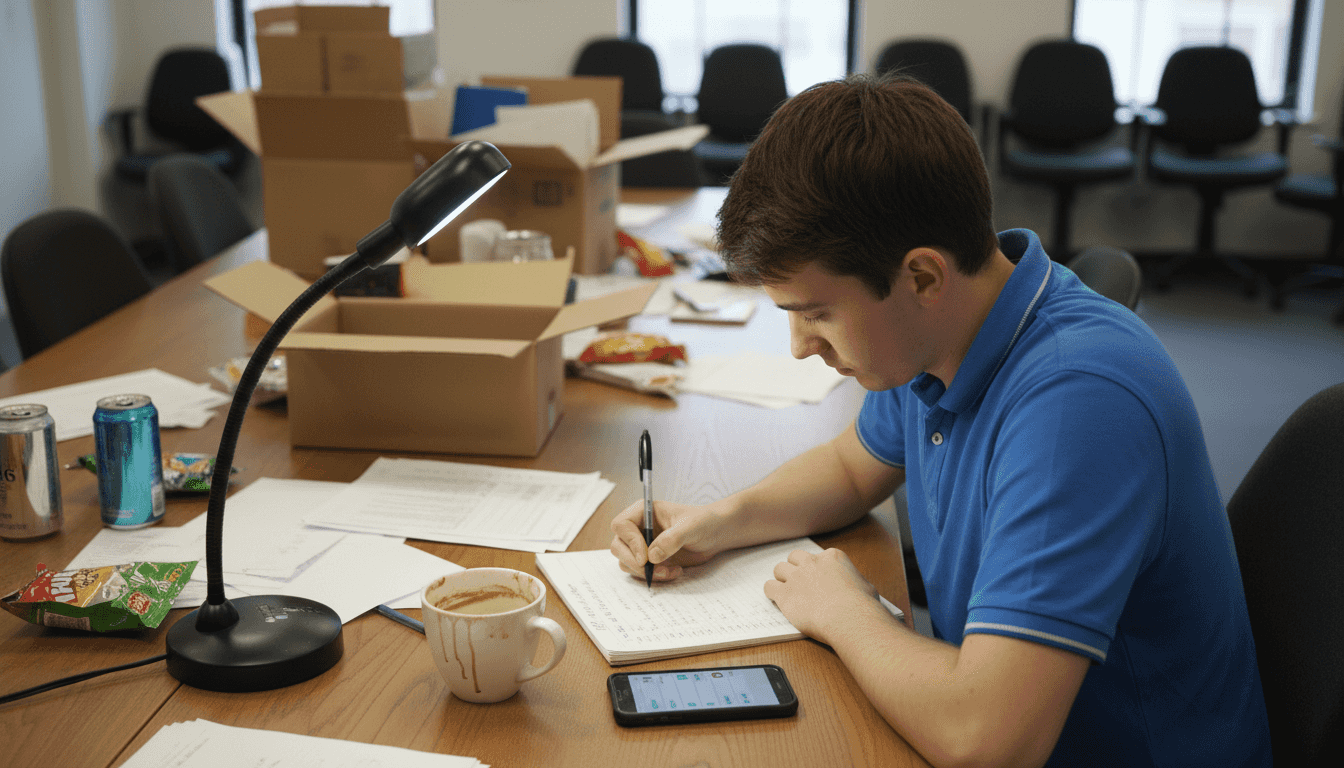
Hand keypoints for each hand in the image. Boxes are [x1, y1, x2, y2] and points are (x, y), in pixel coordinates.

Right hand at [609, 499, 729, 581]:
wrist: (716, 534)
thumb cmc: (704, 522)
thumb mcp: (690, 527)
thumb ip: (672, 539)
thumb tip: (652, 556)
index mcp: (644, 512)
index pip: (621, 525)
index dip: (629, 541)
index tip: (645, 557)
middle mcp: (639, 528)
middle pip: (618, 546)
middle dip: (633, 561)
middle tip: (652, 569)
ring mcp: (642, 545)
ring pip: (626, 562)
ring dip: (644, 572)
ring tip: (668, 572)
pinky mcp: (650, 560)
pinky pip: (640, 572)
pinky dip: (653, 576)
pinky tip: (673, 572)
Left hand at [764, 548, 881, 641]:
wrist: (849, 618)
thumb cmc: (862, 606)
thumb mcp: (865, 586)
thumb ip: (854, 582)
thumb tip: (854, 588)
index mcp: (832, 557)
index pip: (817, 556)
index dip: (815, 568)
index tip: (816, 578)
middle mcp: (812, 563)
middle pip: (794, 557)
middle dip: (795, 567)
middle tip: (798, 581)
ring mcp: (796, 577)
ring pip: (779, 569)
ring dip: (781, 578)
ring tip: (786, 590)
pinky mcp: (785, 594)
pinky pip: (769, 586)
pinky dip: (771, 592)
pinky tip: (776, 599)